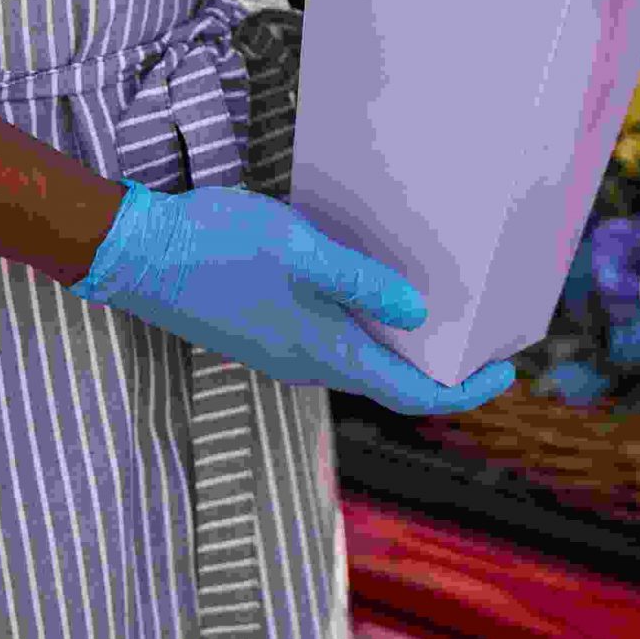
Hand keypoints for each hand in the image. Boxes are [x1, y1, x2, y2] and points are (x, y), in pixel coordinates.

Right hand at [71, 181, 514, 414]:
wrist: (135, 254)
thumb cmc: (217, 246)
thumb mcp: (300, 251)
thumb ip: (360, 284)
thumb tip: (420, 314)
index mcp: (321, 353)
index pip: (409, 393)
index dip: (463, 390)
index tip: (505, 368)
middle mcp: (303, 364)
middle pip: (388, 383)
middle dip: (438, 367)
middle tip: (479, 334)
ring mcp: (278, 351)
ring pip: (356, 362)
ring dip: (399, 346)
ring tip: (436, 306)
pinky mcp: (259, 331)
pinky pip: (327, 342)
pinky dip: (363, 327)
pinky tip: (368, 287)